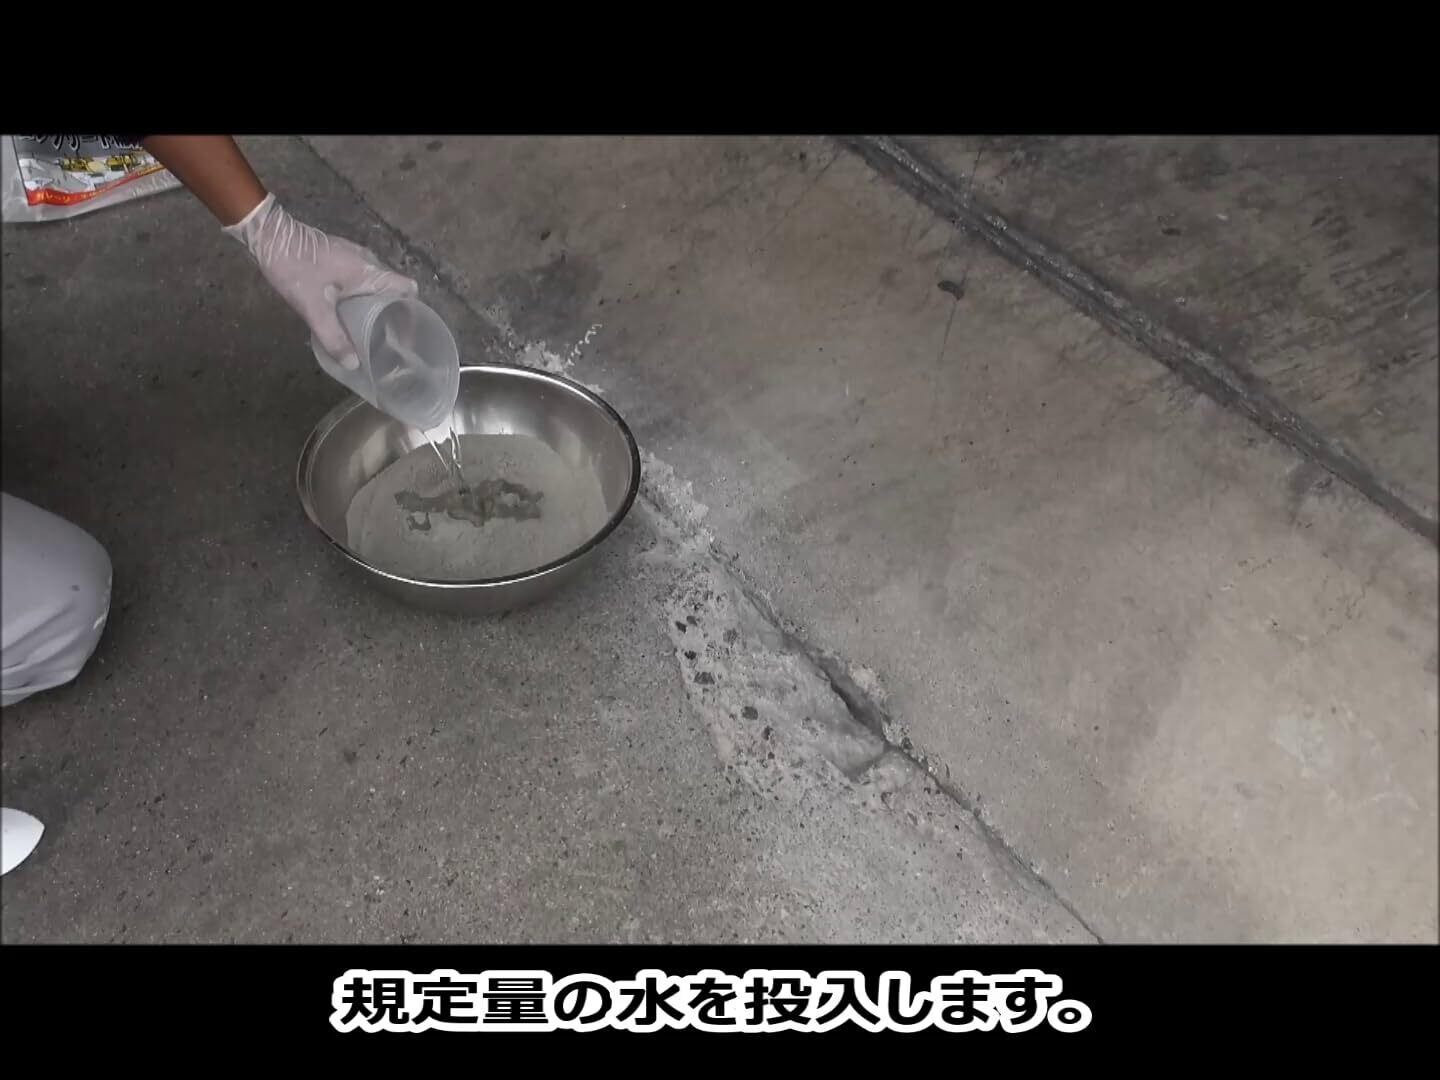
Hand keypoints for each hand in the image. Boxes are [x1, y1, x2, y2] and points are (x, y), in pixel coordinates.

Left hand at [224, 194, 417, 369]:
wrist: (269, 234)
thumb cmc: (294, 268)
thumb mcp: (313, 308)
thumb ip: (334, 336)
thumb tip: (353, 364)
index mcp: (370, 272)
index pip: (407, 288)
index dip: (411, 310)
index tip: (405, 331)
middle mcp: (368, 261)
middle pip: (393, 289)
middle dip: (393, 313)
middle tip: (386, 338)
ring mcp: (354, 255)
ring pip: (376, 284)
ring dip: (376, 304)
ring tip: (369, 329)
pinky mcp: (341, 255)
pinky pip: (362, 278)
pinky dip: (362, 295)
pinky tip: (348, 310)